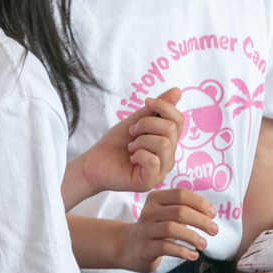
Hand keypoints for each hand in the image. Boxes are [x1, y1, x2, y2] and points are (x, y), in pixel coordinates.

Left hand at [64, 87, 183, 206]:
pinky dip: (139, 154)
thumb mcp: (136, 121)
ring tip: (131, 147)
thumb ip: (155, 109)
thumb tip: (177, 91)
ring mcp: (161, 171)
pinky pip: (153, 160)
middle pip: (171, 129)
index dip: (165, 106)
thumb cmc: (115, 143)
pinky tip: (131, 158)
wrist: (94, 163)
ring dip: (141, 140)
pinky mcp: (150, 182)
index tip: (146, 101)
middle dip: (147, 123)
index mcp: (168, 142)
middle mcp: (168, 157)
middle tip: (131, 131)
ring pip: (164, 144)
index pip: (179, 120)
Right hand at [118, 188, 218, 272]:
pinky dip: (183, 252)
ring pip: (172, 228)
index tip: (213, 214)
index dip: (200, 203)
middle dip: (201, 221)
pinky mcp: (145, 248)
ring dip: (193, 237)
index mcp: (156, 198)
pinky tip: (194, 256)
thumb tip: (210, 214)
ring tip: (204, 244)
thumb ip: (184, 210)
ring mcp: (145, 230)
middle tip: (214, 230)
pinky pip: (166, 247)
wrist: (130, 247)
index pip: (181, 194)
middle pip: (179, 211)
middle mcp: (149, 211)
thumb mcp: (166, 214)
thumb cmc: (156, 229)